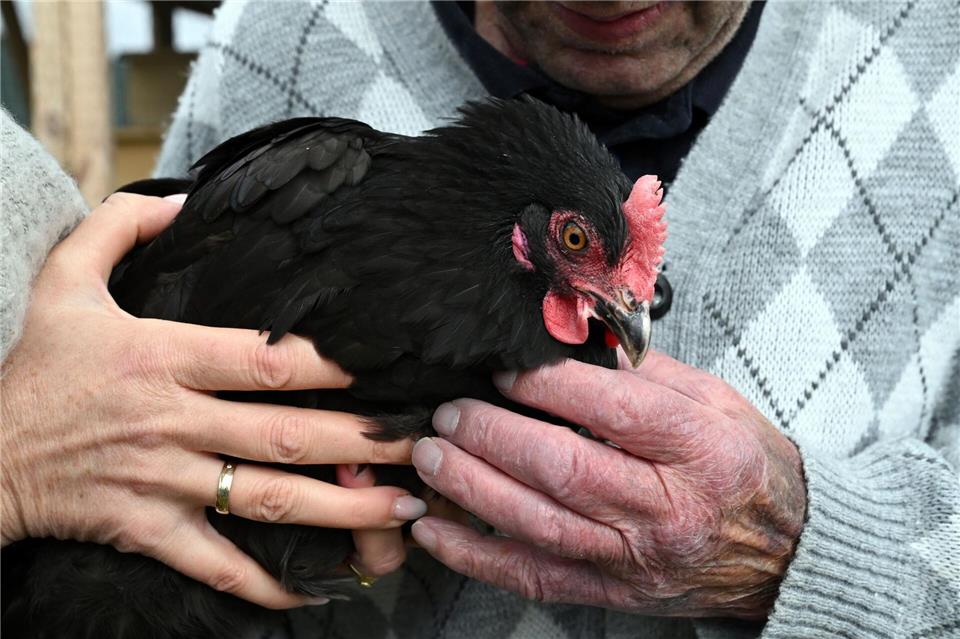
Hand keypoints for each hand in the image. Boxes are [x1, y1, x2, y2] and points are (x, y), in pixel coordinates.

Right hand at [0, 193, 421, 608]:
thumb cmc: (35, 367)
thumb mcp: (63, 279)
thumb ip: (121, 226)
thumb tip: (184, 197)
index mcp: (163, 357)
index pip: (265, 359)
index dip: (331, 365)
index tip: (387, 368)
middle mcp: (172, 420)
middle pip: (285, 433)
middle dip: (361, 442)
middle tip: (421, 444)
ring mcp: (163, 480)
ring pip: (266, 499)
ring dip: (340, 510)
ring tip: (400, 511)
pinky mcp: (146, 528)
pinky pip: (215, 562)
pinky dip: (265, 581)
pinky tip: (315, 588)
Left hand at [409, 352, 805, 618]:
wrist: (783, 553)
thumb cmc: (747, 467)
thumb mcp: (717, 403)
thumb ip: (647, 372)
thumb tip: (574, 342)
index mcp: (701, 450)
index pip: (613, 410)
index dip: (547, 384)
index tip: (505, 366)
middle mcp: (667, 509)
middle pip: (565, 469)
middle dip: (492, 436)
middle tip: (449, 411)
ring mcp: (636, 558)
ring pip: (540, 524)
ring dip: (473, 487)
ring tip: (430, 454)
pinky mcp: (612, 591)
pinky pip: (535, 577)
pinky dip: (477, 556)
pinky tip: (435, 529)